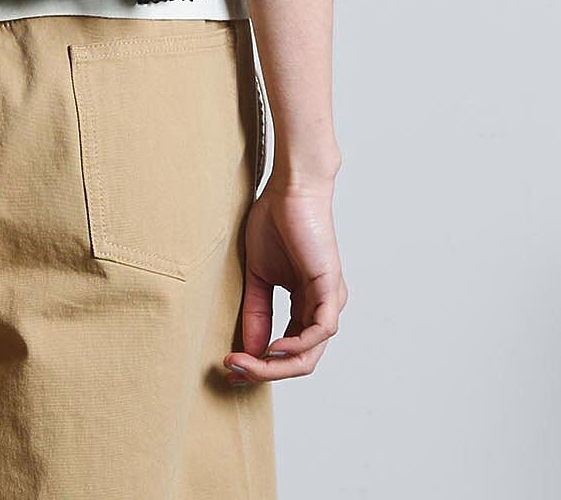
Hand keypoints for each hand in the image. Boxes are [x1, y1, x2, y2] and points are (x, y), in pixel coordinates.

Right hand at [225, 178, 346, 383]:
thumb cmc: (275, 223)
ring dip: (276, 365)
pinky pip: (321, 330)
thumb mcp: (258, 276)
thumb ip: (257, 312)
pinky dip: (297, 345)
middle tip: (234, 370)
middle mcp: (322, 308)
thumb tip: (249, 350)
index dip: (260, 365)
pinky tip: (273, 347)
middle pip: (300, 361)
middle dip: (266, 372)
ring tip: (246, 362)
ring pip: (311, 353)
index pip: (288, 351)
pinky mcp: (330, 288)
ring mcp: (329, 300)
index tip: (230, 366)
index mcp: (306, 305)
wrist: (290, 188)